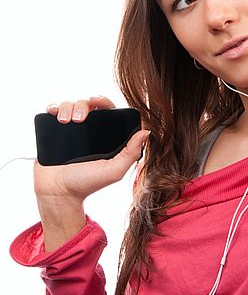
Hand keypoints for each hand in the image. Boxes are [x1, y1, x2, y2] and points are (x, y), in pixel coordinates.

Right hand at [34, 96, 150, 203]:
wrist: (58, 193)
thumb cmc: (87, 184)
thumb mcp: (114, 170)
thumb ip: (131, 153)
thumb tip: (146, 132)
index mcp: (105, 136)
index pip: (108, 111)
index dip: (104, 102)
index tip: (97, 101)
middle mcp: (89, 131)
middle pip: (88, 105)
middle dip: (83, 104)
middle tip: (80, 118)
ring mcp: (71, 130)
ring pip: (71, 105)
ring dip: (68, 107)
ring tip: (65, 121)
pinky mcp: (54, 131)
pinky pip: (54, 111)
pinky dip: (54, 107)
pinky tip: (54, 114)